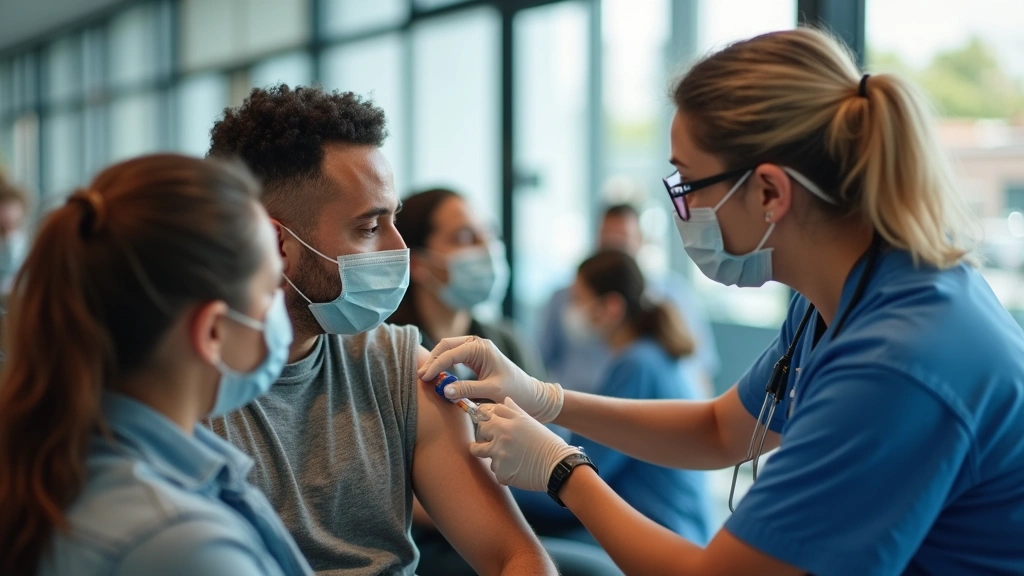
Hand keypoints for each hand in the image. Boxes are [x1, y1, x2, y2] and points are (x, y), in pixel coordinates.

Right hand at [418, 336, 563, 422]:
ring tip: (425, 376)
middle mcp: (478, 344)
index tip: (424, 378)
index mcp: (481, 348)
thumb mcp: (491, 391)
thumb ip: (466, 389)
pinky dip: (444, 364)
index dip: (435, 365)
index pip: (451, 353)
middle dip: (432, 360)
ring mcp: (476, 350)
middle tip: (420, 376)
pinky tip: (436, 375)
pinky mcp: (475, 358)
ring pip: (448, 349)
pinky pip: (454, 357)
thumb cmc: (515, 391)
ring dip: (436, 361)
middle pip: (446, 346)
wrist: (532, 395)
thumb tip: (443, 389)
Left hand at [470, 398, 580, 491]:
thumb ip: (512, 410)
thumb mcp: (529, 421)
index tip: (490, 431)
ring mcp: (500, 458)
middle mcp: (499, 440)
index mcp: (504, 425)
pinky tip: (519, 468)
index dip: (486, 427)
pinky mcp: (502, 475)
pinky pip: (498, 473)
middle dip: (485, 445)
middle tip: (499, 447)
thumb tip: (504, 400)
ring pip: (488, 459)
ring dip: (497, 460)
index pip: (482, 422)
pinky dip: (506, 472)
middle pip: (478, 443)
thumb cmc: (545, 441)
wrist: (557, 465)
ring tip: (515, 458)